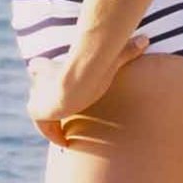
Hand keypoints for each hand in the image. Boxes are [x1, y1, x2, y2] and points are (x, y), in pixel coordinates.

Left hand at [28, 35, 148, 143]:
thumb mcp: (109, 59)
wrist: (76, 83)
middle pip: (37, 91)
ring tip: (65, 133)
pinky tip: (65, 143)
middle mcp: (37, 80)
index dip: (42, 72)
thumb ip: (126, 50)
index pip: (37, 66)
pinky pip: (43, 126)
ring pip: (39, 109)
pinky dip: (52, 134)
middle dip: (47, 100)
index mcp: (47, 65)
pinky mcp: (37, 112)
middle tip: (60, 113)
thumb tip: (146, 39)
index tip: (52, 81)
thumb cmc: (92, 69)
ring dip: (50, 120)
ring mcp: (35, 97)